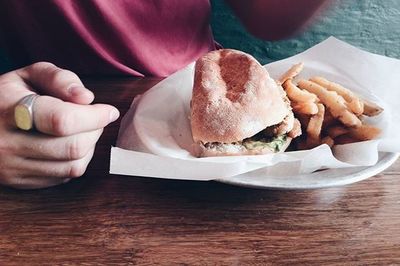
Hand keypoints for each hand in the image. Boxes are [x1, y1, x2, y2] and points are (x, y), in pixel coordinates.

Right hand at [0, 62, 119, 188]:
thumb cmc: (9, 96)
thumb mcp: (29, 75)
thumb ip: (59, 79)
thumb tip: (86, 98)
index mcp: (9, 110)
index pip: (62, 120)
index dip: (94, 117)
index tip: (109, 111)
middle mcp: (7, 143)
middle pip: (73, 147)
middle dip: (95, 131)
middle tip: (95, 119)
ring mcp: (12, 167)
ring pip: (73, 166)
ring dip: (89, 147)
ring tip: (84, 130)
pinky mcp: (20, 182)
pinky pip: (64, 177)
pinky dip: (77, 161)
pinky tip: (69, 145)